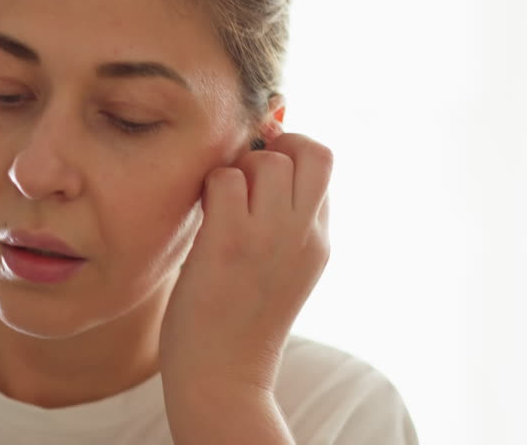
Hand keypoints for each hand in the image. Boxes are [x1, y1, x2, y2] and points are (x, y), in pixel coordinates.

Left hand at [158, 124, 332, 394]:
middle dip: (275, 148)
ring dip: (237, 169)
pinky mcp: (230, 244)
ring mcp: (270, 238)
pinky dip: (209, 187)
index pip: (323, 163)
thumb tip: (266, 154)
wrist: (224, 377)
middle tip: (244, 180)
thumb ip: (285, 217)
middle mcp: (303, 235)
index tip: (261, 174)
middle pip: (312, 151)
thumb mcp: (284, 265)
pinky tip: (203, 219)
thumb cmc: (239, 317)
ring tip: (220, 205)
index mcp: (319, 239)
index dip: (291, 152)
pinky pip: (225, 180)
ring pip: (267, 160)